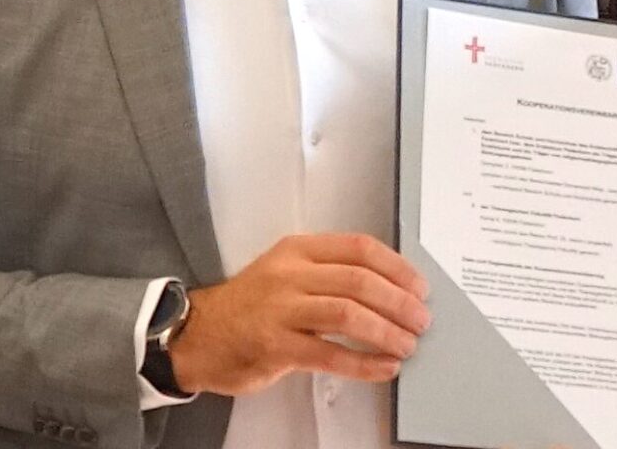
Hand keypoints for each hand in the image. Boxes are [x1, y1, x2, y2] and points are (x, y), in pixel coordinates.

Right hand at [165, 233, 431, 397]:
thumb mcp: (286, 272)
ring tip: (406, 345)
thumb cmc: (248, 306)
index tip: (419, 286)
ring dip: (386, 332)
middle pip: (359, 281)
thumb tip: (389, 290)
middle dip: (399, 302)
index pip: (359, 248)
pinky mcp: (274, 347)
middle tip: (420, 319)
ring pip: (348, 314)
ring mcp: (280, 310)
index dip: (397, 267)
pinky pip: (329, 355)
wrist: (195, 336)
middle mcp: (289, 275)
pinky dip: (364, 363)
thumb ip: (329, 274)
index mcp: (298, 251)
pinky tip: (383, 368)